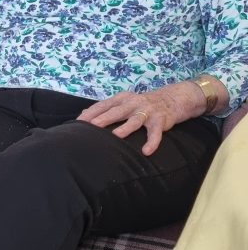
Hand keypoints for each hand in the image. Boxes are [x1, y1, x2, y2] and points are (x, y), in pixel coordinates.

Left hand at [77, 82, 205, 155]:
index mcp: (121, 99)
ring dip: (125, 128)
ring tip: (116, 136)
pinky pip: (155, 133)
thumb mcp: (123, 102)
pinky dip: (152, 142)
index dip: (90, 113)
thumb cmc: (141, 104)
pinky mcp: (160, 121)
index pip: (102, 105)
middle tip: (91, 126)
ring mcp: (147, 111)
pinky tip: (146, 151)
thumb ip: (105, 108)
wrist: (172, 98)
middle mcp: (132, 103)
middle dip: (103, 118)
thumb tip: (83, 114)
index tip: (77, 123)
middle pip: (116, 111)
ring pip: (135, 120)